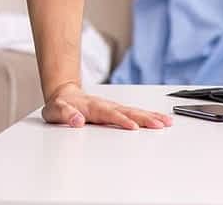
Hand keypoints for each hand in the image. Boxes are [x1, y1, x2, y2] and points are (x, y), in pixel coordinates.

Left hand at [41, 82, 171, 129]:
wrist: (63, 94)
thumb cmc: (60, 105)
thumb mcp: (55, 111)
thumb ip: (66, 115)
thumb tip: (77, 121)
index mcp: (93, 107)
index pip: (110, 114)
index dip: (122, 120)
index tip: (134, 127)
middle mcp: (106, 105)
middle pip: (128, 111)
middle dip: (144, 118)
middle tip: (160, 124)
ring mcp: (113, 107)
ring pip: (134, 111)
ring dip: (150, 116)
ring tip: (166, 122)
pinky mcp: (117, 110)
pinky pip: (134, 113)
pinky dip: (148, 115)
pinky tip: (160, 120)